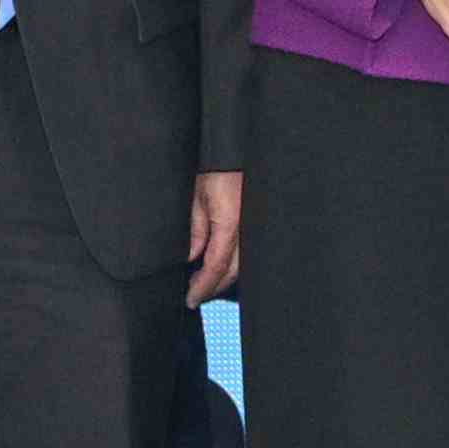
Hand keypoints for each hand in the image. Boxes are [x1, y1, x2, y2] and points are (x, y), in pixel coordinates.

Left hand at [188, 170, 245, 305]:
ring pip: (242, 265)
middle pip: (231, 272)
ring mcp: (256, 227)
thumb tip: (191, 258)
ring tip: (204, 282)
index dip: (202, 287)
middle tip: (194, 295)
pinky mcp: (258, 222)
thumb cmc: (216, 166)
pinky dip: (233, 263)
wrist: (236, 148)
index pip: (216, 267)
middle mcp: (248, 229)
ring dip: (223, 277)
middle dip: (212, 287)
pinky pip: (247, 251)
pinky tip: (220, 264)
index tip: (190, 299)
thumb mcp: (197, 197)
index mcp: (230, 224)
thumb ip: (196, 230)